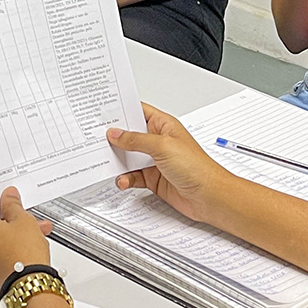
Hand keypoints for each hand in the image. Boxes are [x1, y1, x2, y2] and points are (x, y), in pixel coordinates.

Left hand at [0, 182, 52, 296]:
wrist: (28, 291)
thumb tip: (8, 197)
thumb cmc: (24, 259)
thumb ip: (13, 205)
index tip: (0, 189)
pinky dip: (3, 247)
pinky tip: (23, 247)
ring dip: (7, 231)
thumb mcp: (24, 221)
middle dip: (4, 213)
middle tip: (20, 211)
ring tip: (32, 231)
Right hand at [106, 104, 233, 225]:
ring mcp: (155, 160)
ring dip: (118, 161)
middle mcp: (158, 141)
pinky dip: (125, 178)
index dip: (121, 110)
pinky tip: (123, 179)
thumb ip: (135, 140)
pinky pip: (132, 175)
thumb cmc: (197, 167)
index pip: (138, 111)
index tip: (103, 111)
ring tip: (109, 162)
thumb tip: (116, 133)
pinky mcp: (153, 178)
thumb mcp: (162, 146)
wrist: (209, 197)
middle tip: (98, 138)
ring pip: (128, 157)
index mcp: (163, 126)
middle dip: (114, 138)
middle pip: (129, 135)